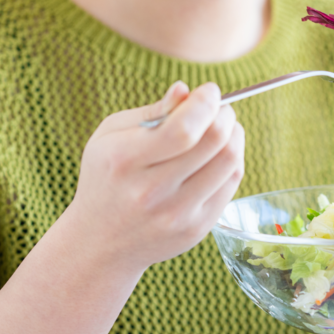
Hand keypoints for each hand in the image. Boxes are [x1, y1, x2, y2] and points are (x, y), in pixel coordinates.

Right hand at [64, 81, 244, 273]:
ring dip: (235, 135)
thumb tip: (186, 91)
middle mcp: (151, 192)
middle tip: (220, 108)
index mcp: (125, 160)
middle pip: (214, 142)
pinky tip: (220, 153)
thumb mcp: (110, 136)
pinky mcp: (196, 229)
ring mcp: (177, 214)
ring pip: (230, 162)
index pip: (183, 129)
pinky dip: (233, 160)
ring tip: (224, 127)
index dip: (206, 103)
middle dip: (225, 114)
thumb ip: (152, 112)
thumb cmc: (106, 178)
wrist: (99, 243)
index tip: (209, 90)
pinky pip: (231, 185)